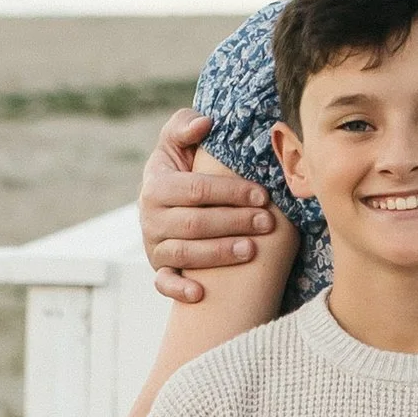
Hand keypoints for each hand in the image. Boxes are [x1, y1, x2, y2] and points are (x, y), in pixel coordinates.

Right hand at [141, 109, 279, 301]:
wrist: (166, 198)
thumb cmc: (182, 166)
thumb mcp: (178, 141)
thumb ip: (185, 125)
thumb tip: (206, 123)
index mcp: (156, 185)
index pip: (196, 190)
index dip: (230, 192)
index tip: (262, 195)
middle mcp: (150, 216)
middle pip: (194, 223)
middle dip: (233, 223)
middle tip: (267, 223)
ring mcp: (154, 244)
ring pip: (184, 253)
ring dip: (218, 254)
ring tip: (251, 250)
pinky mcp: (159, 267)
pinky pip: (163, 282)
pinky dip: (178, 289)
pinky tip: (200, 293)